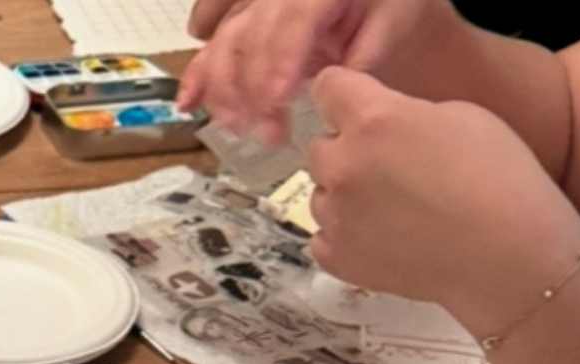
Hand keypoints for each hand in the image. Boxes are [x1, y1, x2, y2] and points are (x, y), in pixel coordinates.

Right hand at [180, 0, 435, 143]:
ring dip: (225, 93)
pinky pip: (213, 49)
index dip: (280, 62)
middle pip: (251, 39)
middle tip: (270, 135)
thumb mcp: (392, 16)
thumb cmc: (385, 2)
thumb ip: (370, 48)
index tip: (277, 100)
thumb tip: (343, 85)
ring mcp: (257, 10)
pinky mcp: (244, 28)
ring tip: (238, 128)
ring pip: (225, 46)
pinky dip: (197, 78)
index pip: (292, 22)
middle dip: (253, 91)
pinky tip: (187, 103)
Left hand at [306, 67, 579, 327]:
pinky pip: (324, 236)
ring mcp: (335, 219)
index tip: (356, 101)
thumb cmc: (496, 176)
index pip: (328, 86)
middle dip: (347, 147)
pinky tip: (381, 233)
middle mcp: (343, 168)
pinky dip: (344, 233)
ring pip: (321, 193)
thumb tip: (380, 123)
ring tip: (391, 204)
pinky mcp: (337, 260)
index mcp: (373, 121)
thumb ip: (402, 112)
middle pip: (321, 146)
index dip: (344, 92)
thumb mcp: (457, 113)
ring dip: (344, 192)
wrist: (505, 253)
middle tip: (389, 162)